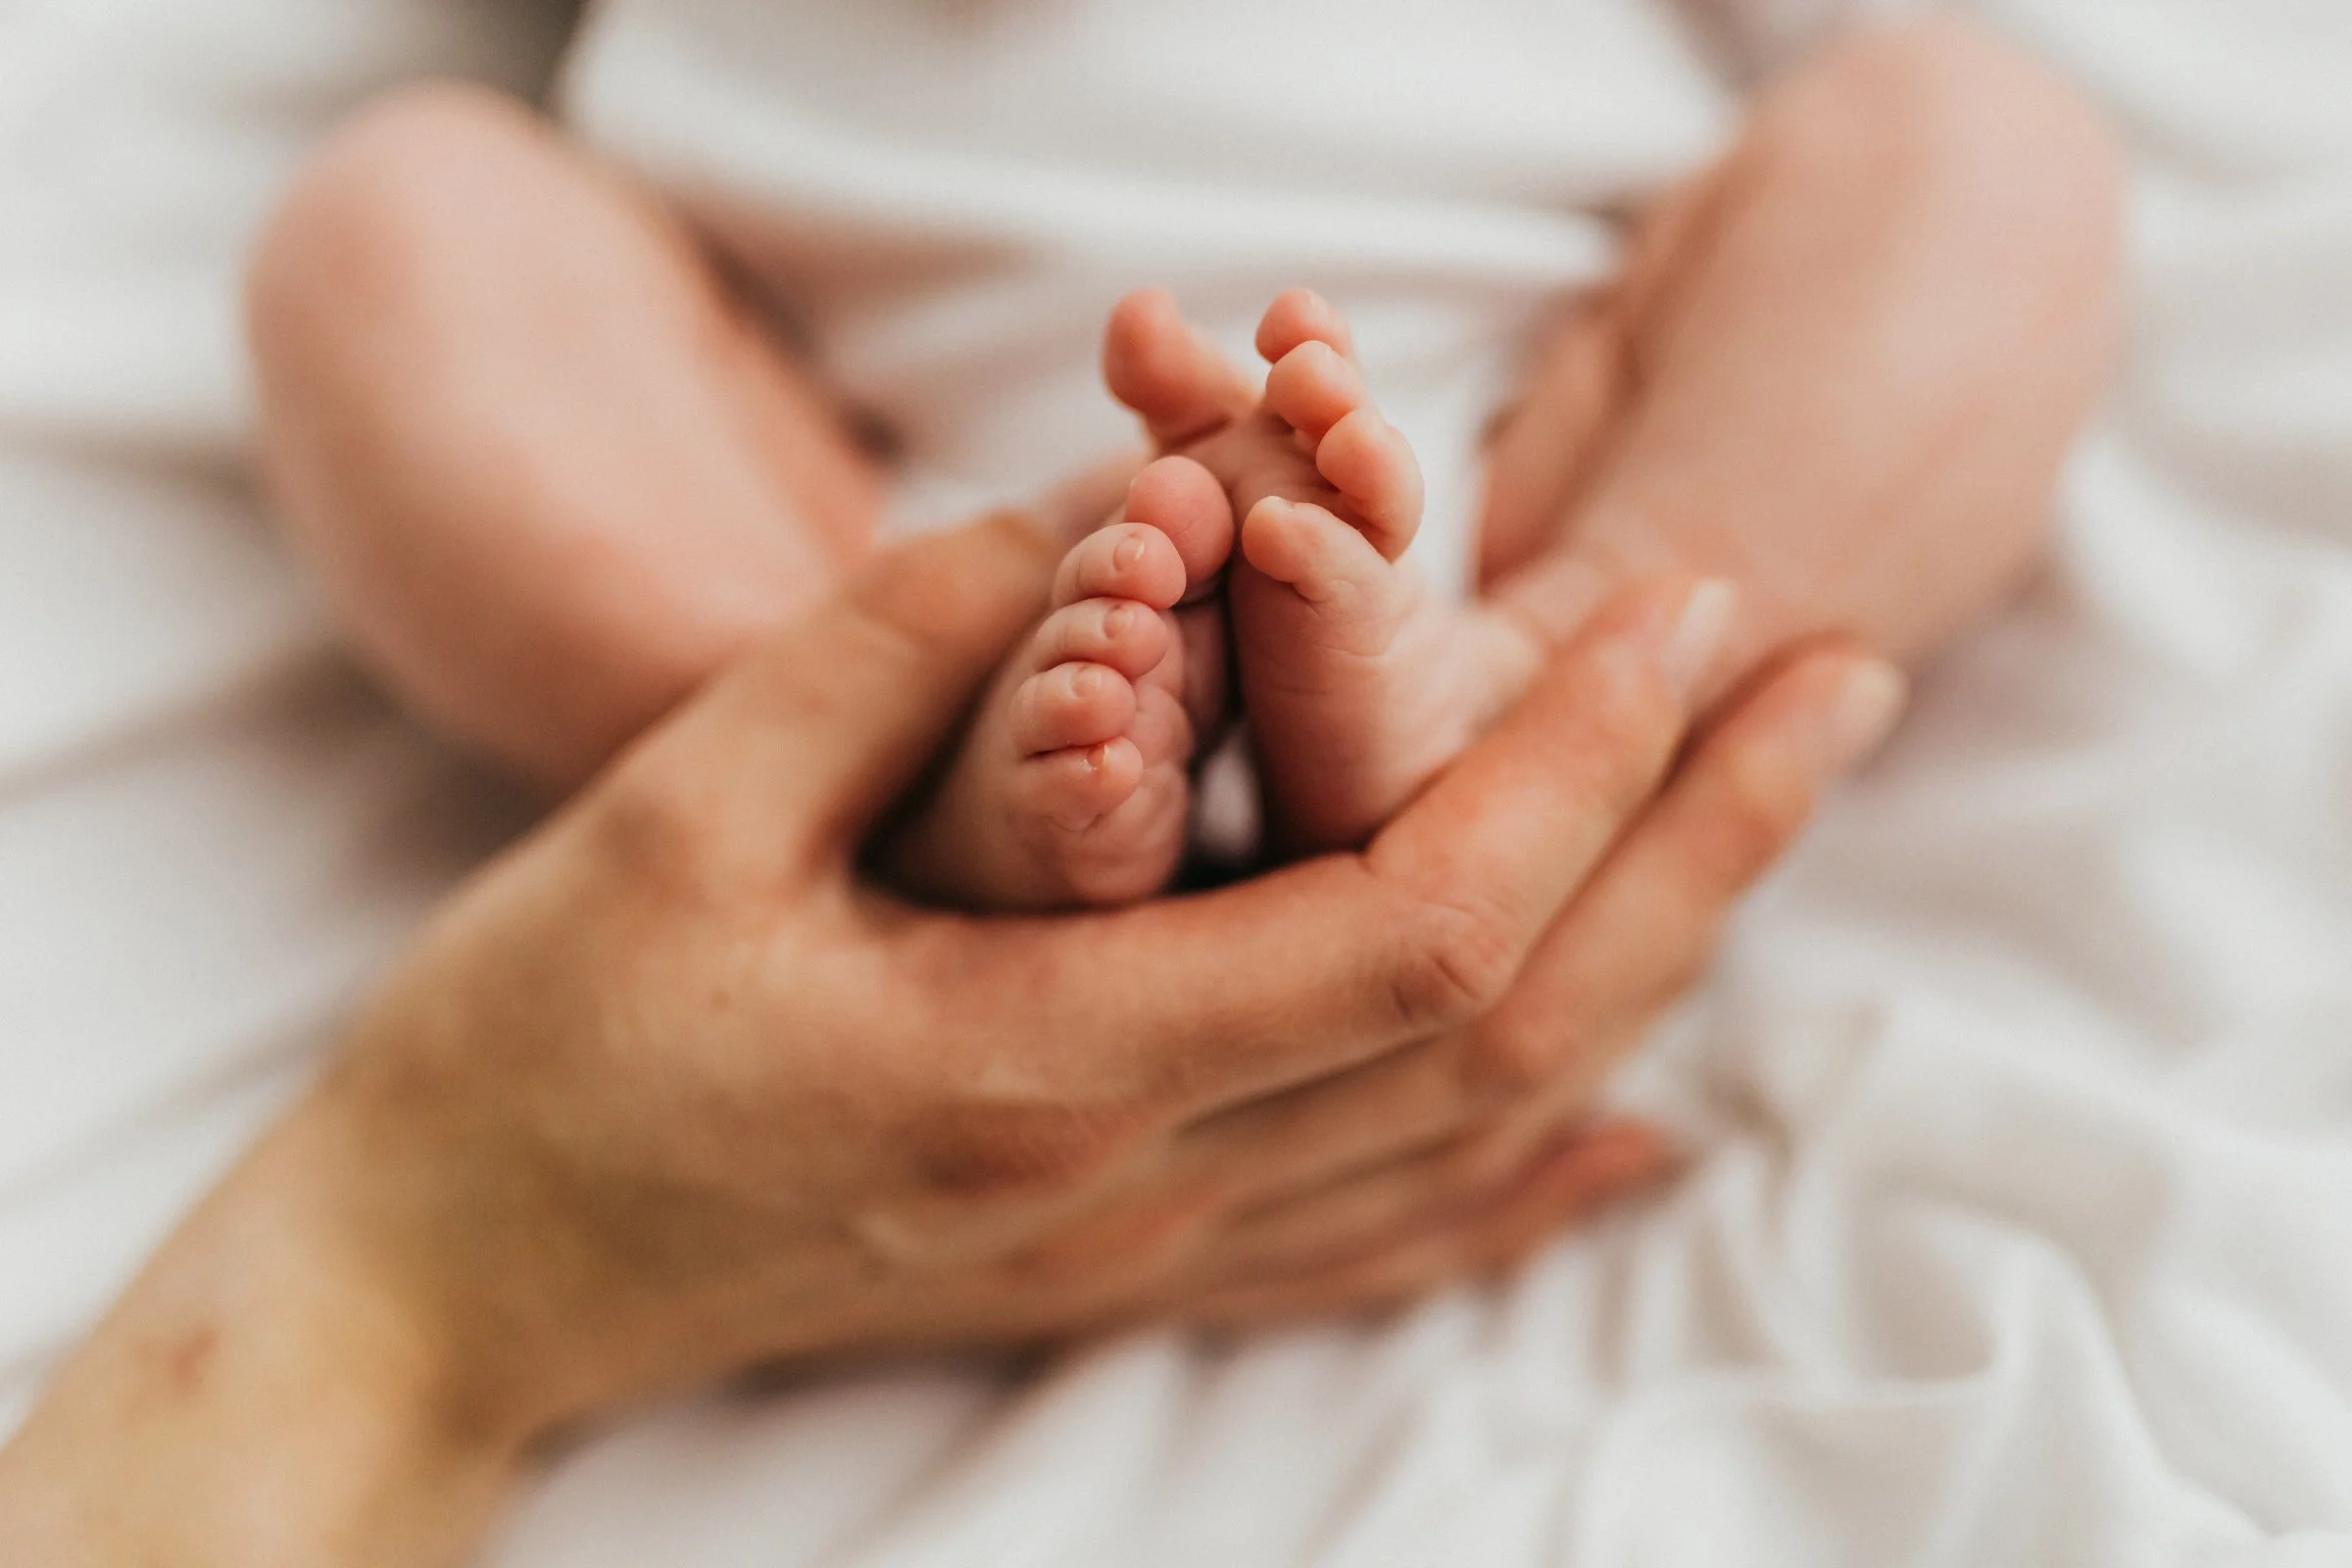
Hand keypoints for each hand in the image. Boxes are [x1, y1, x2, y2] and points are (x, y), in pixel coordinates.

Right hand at [0, 510, 1898, 1565]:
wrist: (449, 1275)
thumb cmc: (533, 1041)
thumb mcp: (682, 801)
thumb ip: (915, 639)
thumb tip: (1124, 506)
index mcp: (1028, 1064)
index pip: (1402, 929)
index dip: (1569, 769)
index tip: (1671, 613)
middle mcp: (1125, 1189)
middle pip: (1500, 1029)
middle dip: (1690, 844)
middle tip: (1830, 677)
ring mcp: (1132, 1253)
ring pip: (1470, 1130)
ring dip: (1650, 961)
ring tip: (1773, 813)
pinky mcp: (1112, 1265)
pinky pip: (1376, 1243)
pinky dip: (1526, 1179)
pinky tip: (1632, 1131)